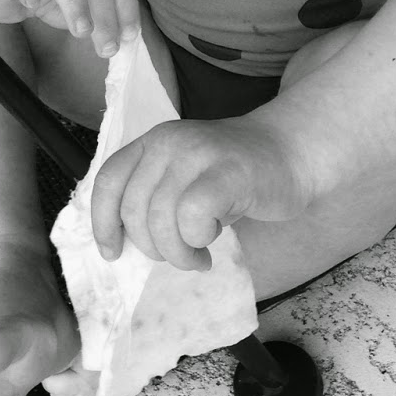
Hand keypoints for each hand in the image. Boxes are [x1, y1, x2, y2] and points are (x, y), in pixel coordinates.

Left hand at [90, 114, 308, 270]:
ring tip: (200, 254)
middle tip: (183, 254)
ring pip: (162, 218)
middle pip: (136, 209)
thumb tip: (122, 243)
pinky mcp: (228, 171)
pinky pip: (193, 214)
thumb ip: (154, 195)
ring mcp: (198, 152)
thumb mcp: (184, 176)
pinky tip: (214, 239)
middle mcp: (169, 141)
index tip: (113, 253)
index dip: (103, 222)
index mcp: (152, 141)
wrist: (292, 150)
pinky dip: (198, 237)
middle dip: (154, 247)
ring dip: (179, 251)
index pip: (109, 181)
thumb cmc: (236, 175)